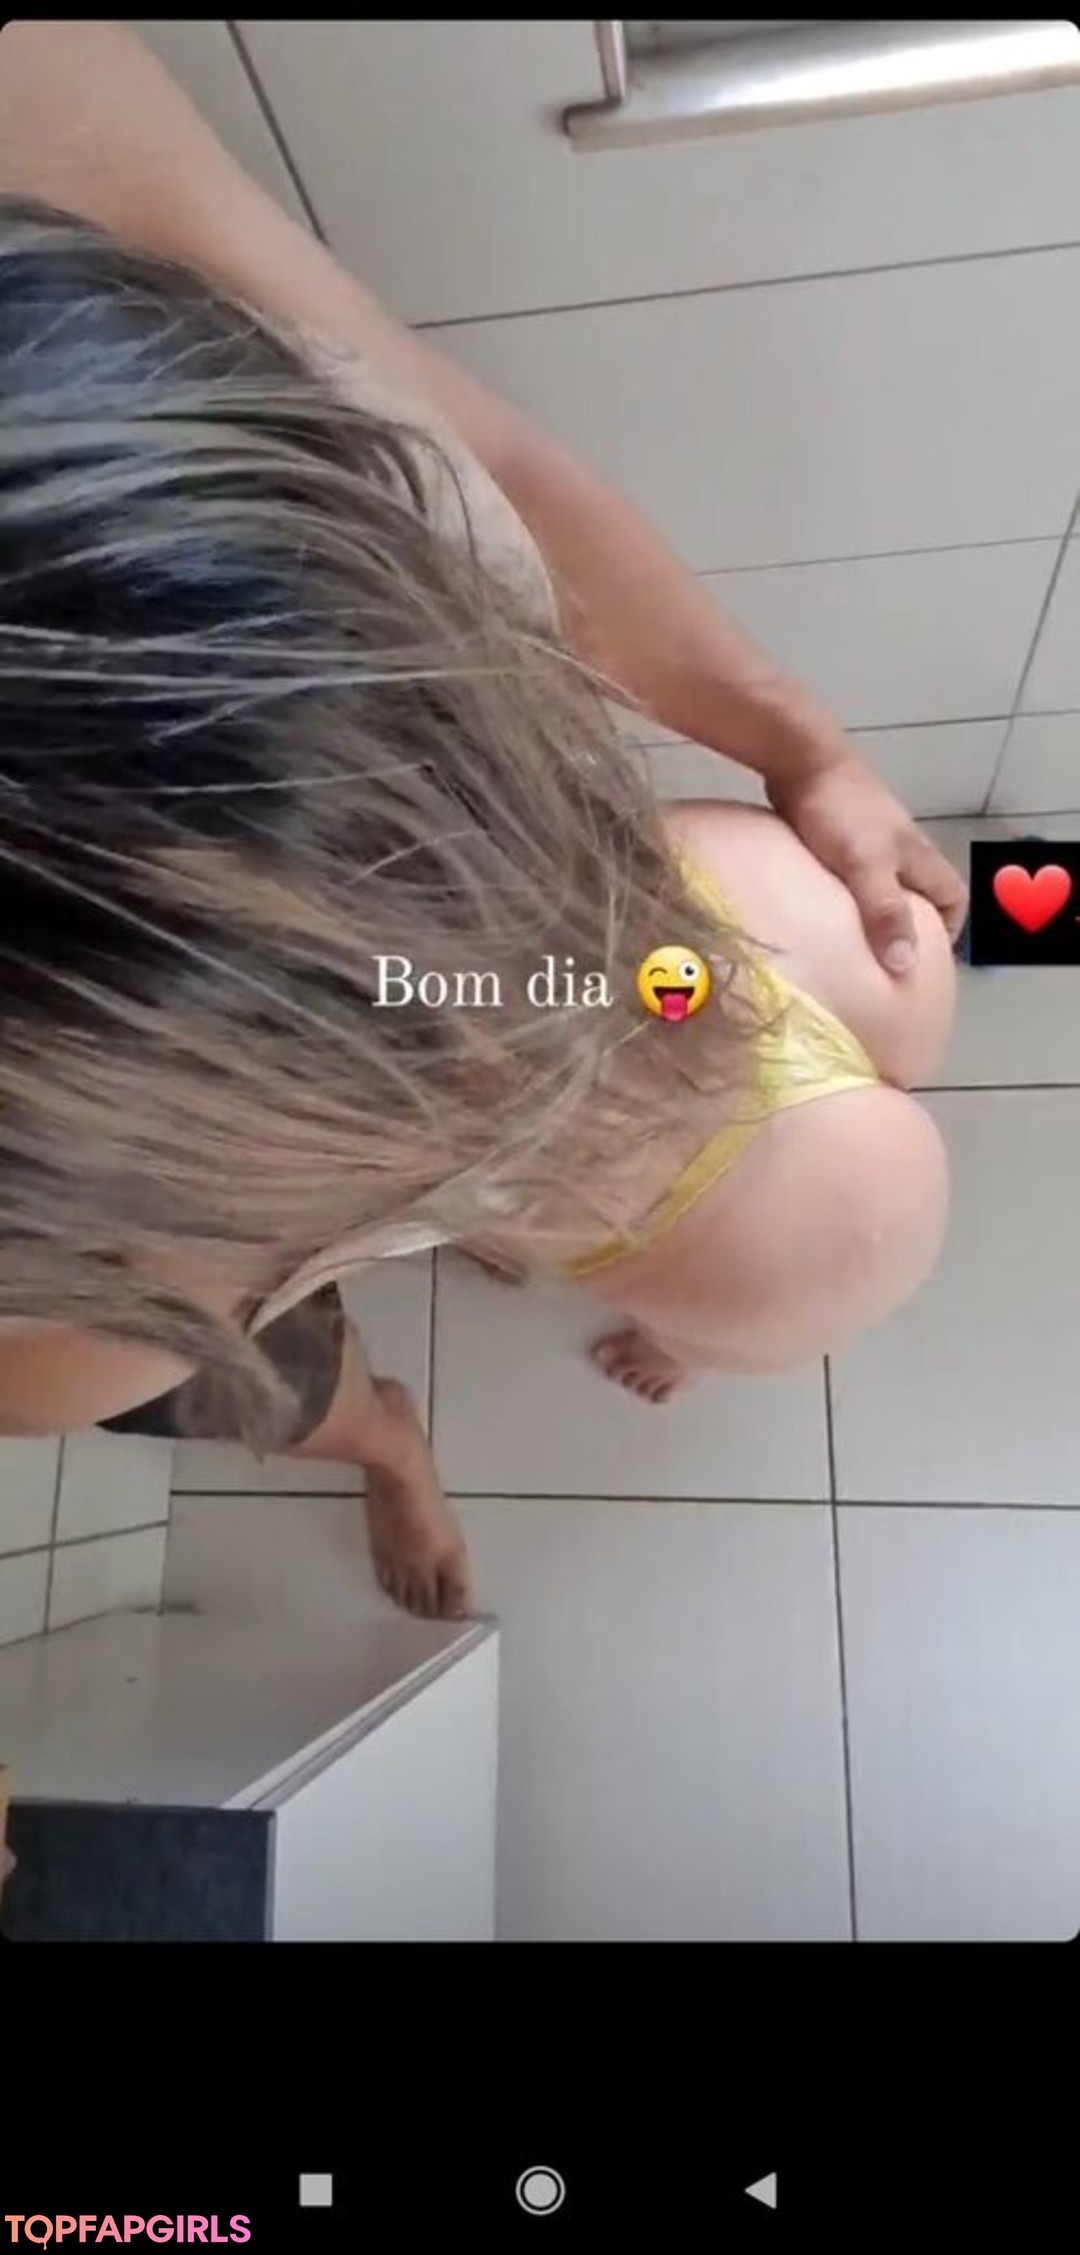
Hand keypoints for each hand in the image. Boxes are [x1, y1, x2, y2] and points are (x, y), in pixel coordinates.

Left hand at [768, 752, 967, 973]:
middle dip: (906, 924)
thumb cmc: (840, 812)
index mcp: (918, 855)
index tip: (923, 958)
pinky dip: (841, 889)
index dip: (948, 929)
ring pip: (881, 879)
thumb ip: (885, 913)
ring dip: (871, 906)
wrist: (800, 757)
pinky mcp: (837, 828)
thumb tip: (906, 967)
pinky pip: (848, 868)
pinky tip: (816, 905)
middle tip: (881, 957)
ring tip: (847, 938)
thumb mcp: (866, 867)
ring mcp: (868, 835)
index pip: (953, 897)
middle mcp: (900, 846)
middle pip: (917, 891)